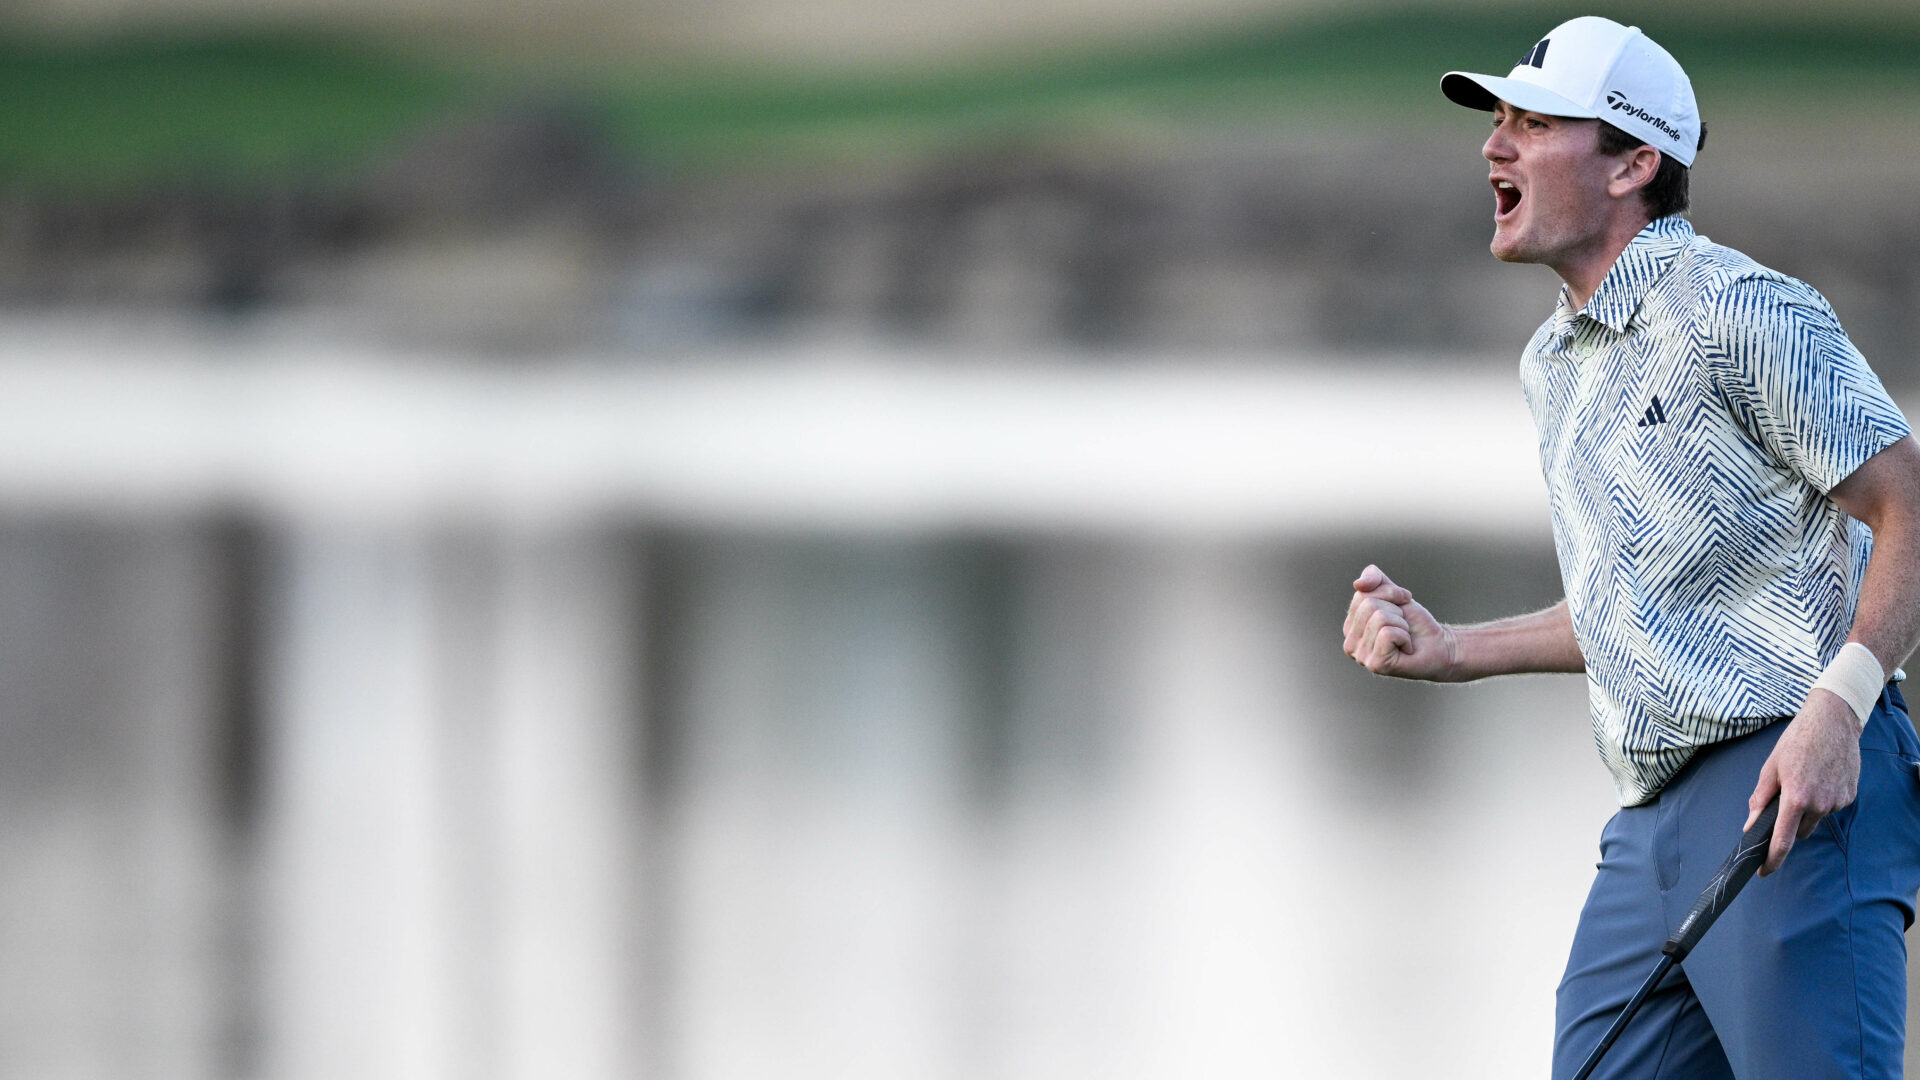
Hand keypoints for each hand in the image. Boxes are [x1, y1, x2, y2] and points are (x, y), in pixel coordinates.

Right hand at [1342, 564, 1458, 680]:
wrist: (1439, 645)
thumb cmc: (1414, 623)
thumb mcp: (1393, 593)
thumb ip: (1374, 579)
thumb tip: (1357, 584)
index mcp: (1350, 626)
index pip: (1362, 595)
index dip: (1389, 595)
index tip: (1401, 608)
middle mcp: (1350, 644)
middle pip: (1369, 606)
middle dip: (1395, 611)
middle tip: (1403, 626)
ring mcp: (1361, 656)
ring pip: (1379, 619)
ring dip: (1402, 625)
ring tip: (1405, 637)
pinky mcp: (1376, 664)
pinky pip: (1388, 633)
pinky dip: (1405, 637)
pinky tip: (1406, 648)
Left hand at [1745, 689, 1860, 874]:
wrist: (1832, 723)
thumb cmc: (1797, 742)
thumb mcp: (1770, 769)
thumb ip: (1760, 800)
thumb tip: (1751, 825)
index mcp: (1796, 798)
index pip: (1783, 840)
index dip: (1772, 859)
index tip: (1763, 871)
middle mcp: (1819, 805)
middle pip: (1799, 831)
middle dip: (1789, 824)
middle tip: (1784, 799)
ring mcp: (1837, 802)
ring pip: (1815, 820)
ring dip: (1806, 810)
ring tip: (1804, 781)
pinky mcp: (1849, 797)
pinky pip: (1829, 807)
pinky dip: (1821, 800)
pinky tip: (1819, 778)